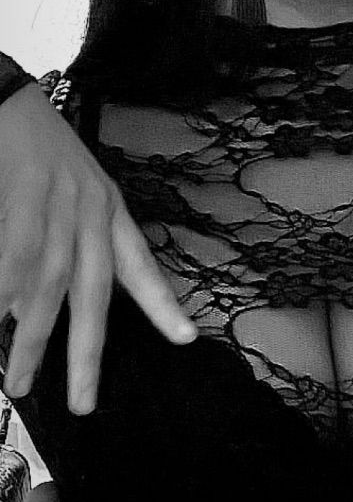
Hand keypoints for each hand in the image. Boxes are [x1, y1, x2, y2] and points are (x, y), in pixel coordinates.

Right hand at [0, 82, 196, 412]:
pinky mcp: (23, 195)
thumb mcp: (68, 190)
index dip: (162, 301)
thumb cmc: (31, 148)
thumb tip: (34, 308)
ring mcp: (56, 204)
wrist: (7, 98)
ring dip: (34, 337)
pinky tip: (0, 322)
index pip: (138, 262)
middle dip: (87, 352)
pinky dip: (5, 292)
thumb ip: (62, 246)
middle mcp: (89, 210)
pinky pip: (14, 257)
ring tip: (19, 381)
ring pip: (49, 285)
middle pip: (93, 291)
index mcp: (106, 208)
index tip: (186, 339)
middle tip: (83, 403)